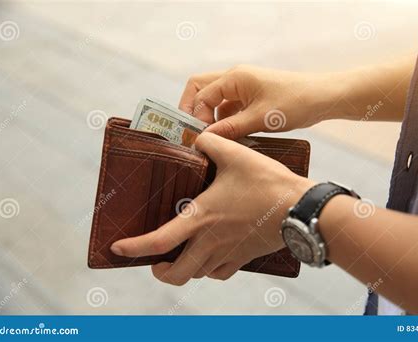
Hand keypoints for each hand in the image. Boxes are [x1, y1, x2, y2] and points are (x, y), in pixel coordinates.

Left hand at [110, 132, 312, 284]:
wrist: (299, 208)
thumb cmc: (267, 182)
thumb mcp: (235, 154)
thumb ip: (210, 142)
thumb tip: (196, 137)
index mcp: (201, 217)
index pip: (158, 241)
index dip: (134, 248)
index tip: (117, 249)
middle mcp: (210, 241)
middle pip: (175, 274)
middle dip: (160, 272)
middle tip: (155, 262)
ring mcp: (227, 253)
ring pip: (197, 275)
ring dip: (184, 269)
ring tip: (180, 256)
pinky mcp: (243, 257)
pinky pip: (219, 273)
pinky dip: (209, 270)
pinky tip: (210, 257)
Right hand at [179, 65, 342, 138]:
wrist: (321, 98)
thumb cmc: (294, 102)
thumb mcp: (260, 119)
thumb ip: (230, 128)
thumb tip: (205, 137)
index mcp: (234, 78)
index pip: (201, 95)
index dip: (194, 116)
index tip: (196, 137)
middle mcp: (235, 79)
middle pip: (200, 89)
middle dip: (192, 109)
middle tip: (191, 132)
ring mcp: (243, 88)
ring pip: (214, 100)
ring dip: (209, 117)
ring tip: (210, 139)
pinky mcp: (251, 98)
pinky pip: (229, 108)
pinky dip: (224, 121)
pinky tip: (227, 137)